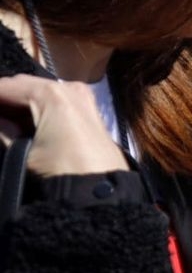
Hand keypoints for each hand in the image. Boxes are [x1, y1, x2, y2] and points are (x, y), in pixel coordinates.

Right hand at [0, 74, 127, 176]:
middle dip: (3, 99)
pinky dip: (33, 108)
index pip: (7, 86)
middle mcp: (68, 87)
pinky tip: (18, 122)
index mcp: (51, 93)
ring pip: (37, 92)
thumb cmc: (61, 168)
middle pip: (23, 85)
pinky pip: (52, 100)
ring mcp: (80, 95)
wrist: (101, 188)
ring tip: (2, 120)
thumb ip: (2, 131)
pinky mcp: (86, 108)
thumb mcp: (23, 152)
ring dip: (16, 103)